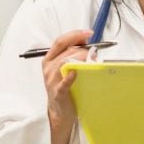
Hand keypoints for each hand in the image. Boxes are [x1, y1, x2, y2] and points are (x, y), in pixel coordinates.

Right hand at [43, 29, 92, 143]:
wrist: (60, 111)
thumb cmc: (66, 87)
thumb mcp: (67, 69)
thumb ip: (75, 56)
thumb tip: (90, 46)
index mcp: (50, 60)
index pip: (60, 41)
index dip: (75, 35)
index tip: (89, 33)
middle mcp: (49, 68)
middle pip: (65, 51)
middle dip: (81, 47)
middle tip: (94, 50)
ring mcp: (52, 81)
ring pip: (64, 63)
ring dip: (79, 58)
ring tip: (90, 59)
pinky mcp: (58, 92)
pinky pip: (63, 83)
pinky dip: (70, 77)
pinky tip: (76, 73)